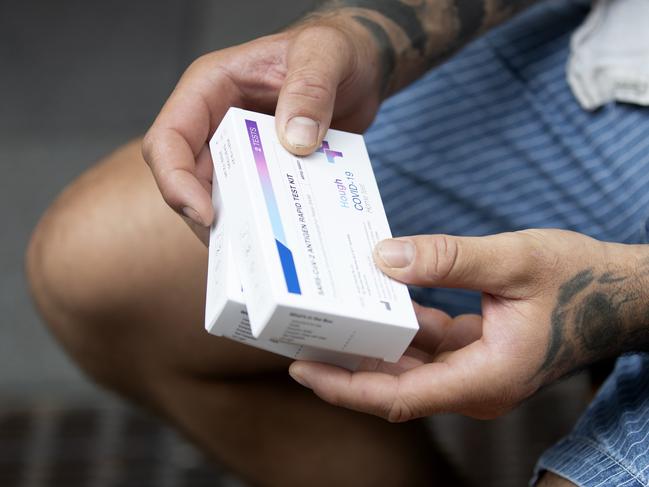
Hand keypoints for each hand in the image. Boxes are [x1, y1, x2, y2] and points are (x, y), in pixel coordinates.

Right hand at [142, 15, 383, 241]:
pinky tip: (286, 238)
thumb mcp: (326, 53)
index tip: (205, 213)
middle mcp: (216, 122)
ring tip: (265, 248)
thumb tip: (296, 141)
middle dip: (206, 214)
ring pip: (218, 197)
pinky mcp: (264, 170)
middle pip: (186, 178)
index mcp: (211, 88)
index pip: (170, 138)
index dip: (175, 180)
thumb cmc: (337, 48)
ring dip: (237, 224)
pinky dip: (265, 221)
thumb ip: (310, 88)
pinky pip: (254, 202)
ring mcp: (239, 149)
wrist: (361, 67)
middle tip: (243, 243)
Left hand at [289, 229, 648, 420]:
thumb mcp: (514, 260)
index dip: (347, 388)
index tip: (303, 369)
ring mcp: (473, 370)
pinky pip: (425, 346)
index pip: (400, 398)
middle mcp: (474, 384)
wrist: (617, 292)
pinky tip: (376, 296)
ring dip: (369, 345)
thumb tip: (385, 259)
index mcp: (486, 376)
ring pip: (407, 367)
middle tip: (298, 338)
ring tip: (326, 317)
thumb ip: (448, 260)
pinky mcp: (472, 352)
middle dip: (345, 367)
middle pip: (394, 387)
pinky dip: (398, 326)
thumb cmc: (579, 280)